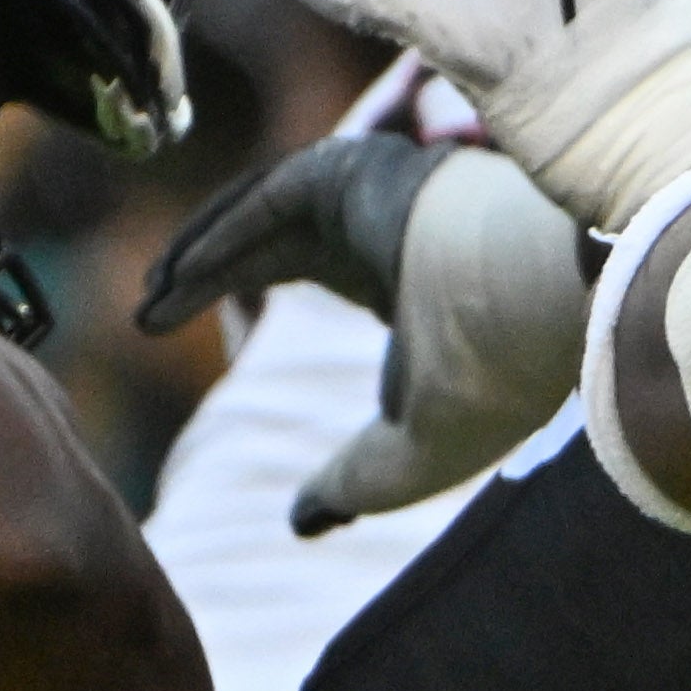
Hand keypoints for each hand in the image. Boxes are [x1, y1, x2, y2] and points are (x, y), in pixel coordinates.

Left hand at [140, 134, 588, 527]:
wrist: (542, 309)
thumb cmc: (493, 382)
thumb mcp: (408, 456)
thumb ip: (352, 484)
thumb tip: (305, 520)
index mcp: (413, 281)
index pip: (315, 267)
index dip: (246, 292)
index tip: (196, 332)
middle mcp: (394, 231)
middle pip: (277, 239)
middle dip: (209, 272)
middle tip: (148, 313)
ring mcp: (378, 193)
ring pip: (265, 212)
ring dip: (200, 252)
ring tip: (150, 300)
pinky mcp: (359, 170)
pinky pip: (266, 197)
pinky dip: (216, 234)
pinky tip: (174, 280)